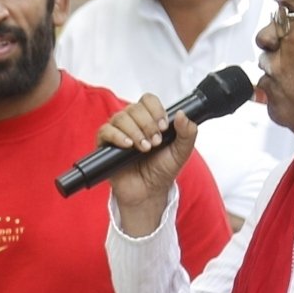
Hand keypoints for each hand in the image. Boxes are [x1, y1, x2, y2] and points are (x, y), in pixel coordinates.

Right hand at [98, 95, 198, 233]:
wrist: (149, 192)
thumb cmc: (162, 171)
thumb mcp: (181, 152)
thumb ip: (188, 133)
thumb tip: (182, 114)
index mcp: (149, 120)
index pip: (148, 100)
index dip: (156, 110)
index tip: (164, 126)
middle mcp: (133, 123)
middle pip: (134, 108)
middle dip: (148, 125)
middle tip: (156, 143)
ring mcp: (118, 132)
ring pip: (120, 118)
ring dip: (135, 132)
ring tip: (144, 148)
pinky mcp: (105, 144)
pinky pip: (105, 131)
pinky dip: (117, 136)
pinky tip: (128, 146)